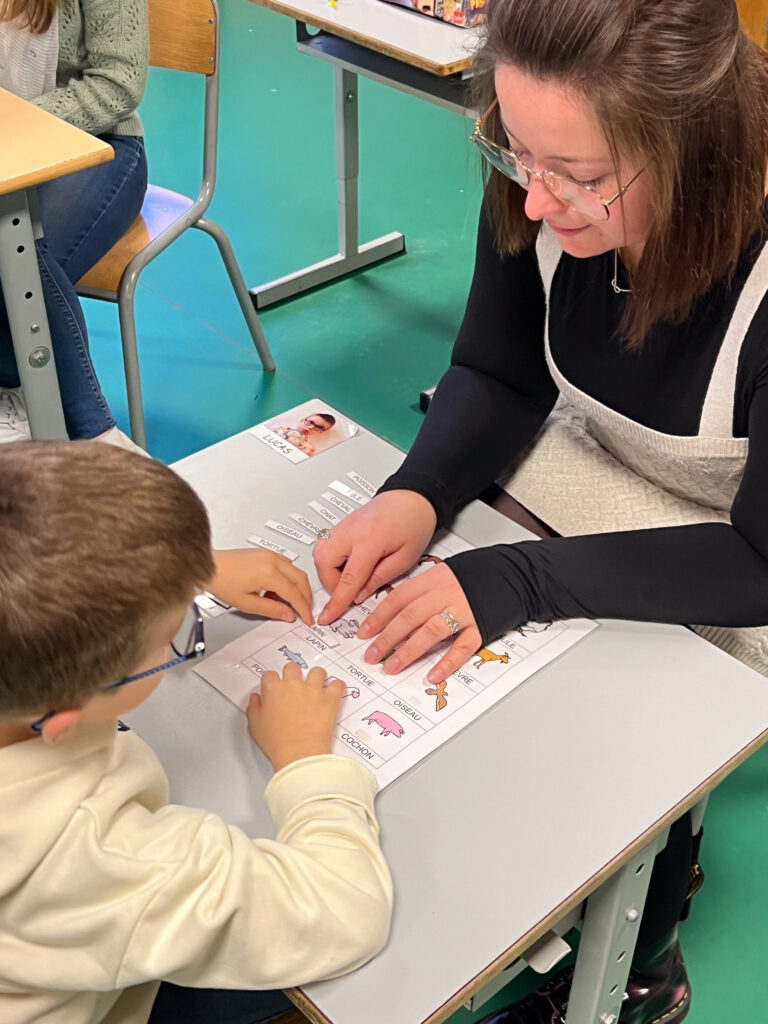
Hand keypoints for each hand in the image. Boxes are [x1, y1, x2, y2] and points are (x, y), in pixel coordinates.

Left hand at [209, 549, 312, 624]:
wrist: (208, 566)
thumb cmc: (221, 581)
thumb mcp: (246, 603)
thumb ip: (271, 610)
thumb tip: (288, 615)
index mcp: (269, 573)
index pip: (294, 593)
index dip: (303, 608)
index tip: (307, 618)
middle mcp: (273, 560)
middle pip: (301, 580)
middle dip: (306, 597)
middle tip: (305, 611)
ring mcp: (270, 554)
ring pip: (296, 571)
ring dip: (298, 587)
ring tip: (290, 603)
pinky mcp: (266, 553)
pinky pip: (287, 565)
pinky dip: (290, 578)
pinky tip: (279, 589)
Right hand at [246, 663, 345, 771]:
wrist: (298, 752)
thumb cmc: (277, 742)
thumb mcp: (255, 726)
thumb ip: (253, 708)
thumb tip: (255, 698)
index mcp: (273, 690)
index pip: (270, 675)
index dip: (272, 681)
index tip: (275, 687)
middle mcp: (293, 685)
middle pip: (292, 667)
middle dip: (293, 674)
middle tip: (295, 685)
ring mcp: (312, 690)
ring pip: (317, 671)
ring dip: (317, 677)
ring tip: (317, 685)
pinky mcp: (329, 699)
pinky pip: (338, 684)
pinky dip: (338, 686)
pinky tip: (335, 691)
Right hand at [314, 490, 436, 624]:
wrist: (413, 498)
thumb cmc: (415, 522)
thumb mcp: (405, 558)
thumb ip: (380, 579)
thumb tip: (358, 596)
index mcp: (370, 539)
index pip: (348, 578)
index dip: (337, 602)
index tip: (327, 616)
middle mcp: (351, 530)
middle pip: (323, 562)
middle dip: (330, 583)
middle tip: (348, 591)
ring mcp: (343, 525)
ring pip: (319, 553)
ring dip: (329, 571)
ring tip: (351, 577)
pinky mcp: (341, 525)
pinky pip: (325, 545)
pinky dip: (331, 560)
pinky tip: (349, 564)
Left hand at [357, 563, 480, 683]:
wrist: (517, 573)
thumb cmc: (480, 573)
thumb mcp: (446, 573)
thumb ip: (424, 590)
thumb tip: (398, 611)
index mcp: (434, 579)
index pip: (398, 599)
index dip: (378, 617)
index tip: (364, 633)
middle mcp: (446, 594)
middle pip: (410, 617)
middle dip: (387, 638)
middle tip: (372, 655)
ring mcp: (465, 610)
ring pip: (431, 631)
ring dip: (409, 651)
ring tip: (393, 666)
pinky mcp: (482, 626)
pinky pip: (462, 647)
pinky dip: (447, 662)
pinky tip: (433, 675)